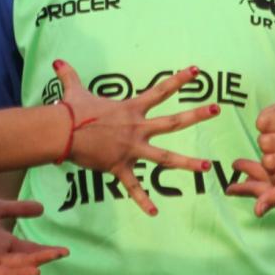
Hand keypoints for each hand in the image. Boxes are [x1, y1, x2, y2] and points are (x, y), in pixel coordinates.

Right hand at [56, 60, 218, 215]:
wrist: (62, 132)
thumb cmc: (70, 111)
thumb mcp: (74, 90)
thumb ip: (70, 75)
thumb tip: (57, 62)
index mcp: (131, 109)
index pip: (160, 91)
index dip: (179, 80)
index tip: (197, 71)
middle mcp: (137, 128)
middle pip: (173, 122)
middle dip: (197, 115)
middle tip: (217, 109)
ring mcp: (131, 149)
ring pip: (165, 157)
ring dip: (187, 163)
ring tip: (207, 167)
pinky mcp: (120, 167)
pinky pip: (134, 187)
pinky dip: (143, 201)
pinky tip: (155, 212)